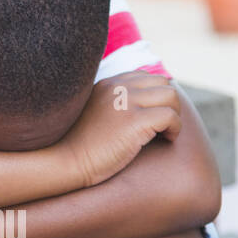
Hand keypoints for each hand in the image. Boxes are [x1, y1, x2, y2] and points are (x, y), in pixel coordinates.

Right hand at [60, 71, 181, 187]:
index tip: (152, 116)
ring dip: (174, 115)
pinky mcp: (135, 121)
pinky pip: (171, 117)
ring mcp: (127, 102)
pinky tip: (166, 140)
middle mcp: (119, 87)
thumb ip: (110, 104)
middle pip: (162, 82)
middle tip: (163, 126)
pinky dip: (174, 129)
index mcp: (109, 84)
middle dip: (168, 104)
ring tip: (165, 133)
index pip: (145, 77)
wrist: (63, 161)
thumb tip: (135, 112)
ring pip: (171, 95)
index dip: (154, 96)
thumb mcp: (91, 114)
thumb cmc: (76, 146)